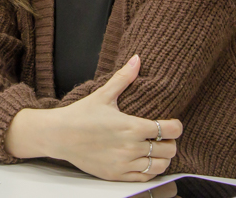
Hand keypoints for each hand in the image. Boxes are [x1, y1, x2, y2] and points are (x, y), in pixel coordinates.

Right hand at [8, 55, 182, 181]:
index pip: (169, 130)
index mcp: (131, 127)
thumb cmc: (80, 114)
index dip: (176, 126)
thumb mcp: (102, 95)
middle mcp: (131, 147)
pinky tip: (145, 160)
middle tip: (163, 136)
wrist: (59, 135)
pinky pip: (145, 177)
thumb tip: (137, 59)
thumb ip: (123, 78)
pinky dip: (150, 170)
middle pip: (169, 150)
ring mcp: (124, 163)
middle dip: (170, 142)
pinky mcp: (117, 174)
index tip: (172, 123)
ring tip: (156, 149)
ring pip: (160, 166)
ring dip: (163, 158)